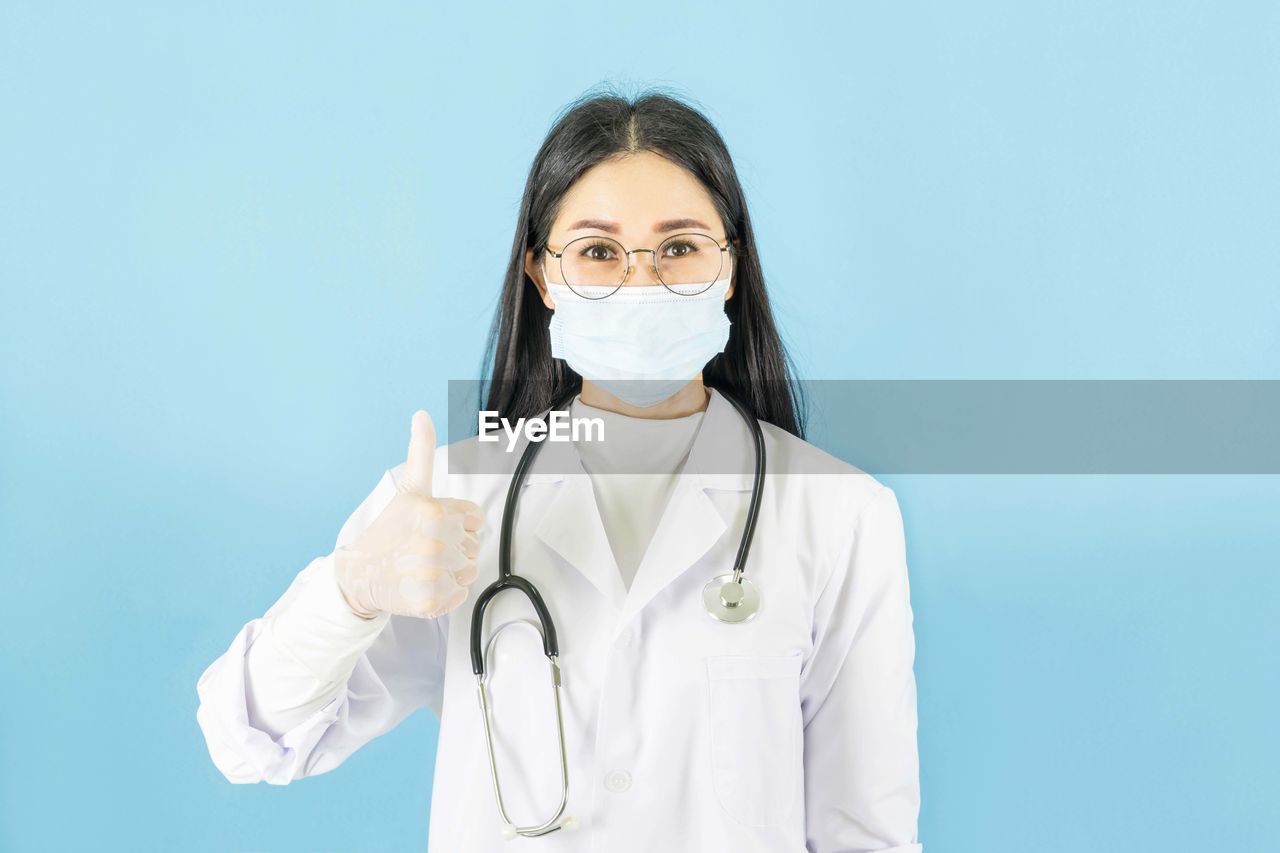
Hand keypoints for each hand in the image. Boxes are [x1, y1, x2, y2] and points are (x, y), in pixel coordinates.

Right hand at [334, 410, 484, 619]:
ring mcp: (431, 572)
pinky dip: (446, 594)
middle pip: (474, 546)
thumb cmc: (388, 531)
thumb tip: (421, 413)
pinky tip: (423, 584)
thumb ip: (420, 451)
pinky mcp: (429, 600)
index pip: (476, 520)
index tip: (439, 527)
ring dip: (452, 572)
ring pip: (469, 571)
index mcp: (434, 512)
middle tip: (426, 549)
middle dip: (456, 548)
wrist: (359, 574)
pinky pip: (459, 594)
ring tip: (424, 566)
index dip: (460, 524)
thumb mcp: (409, 488)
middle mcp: (435, 541)